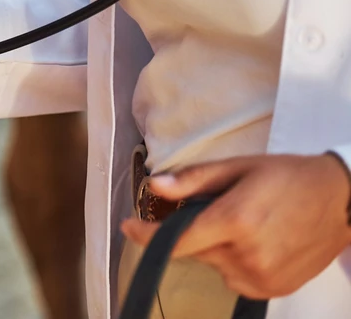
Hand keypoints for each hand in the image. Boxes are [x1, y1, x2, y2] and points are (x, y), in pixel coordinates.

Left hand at [121, 154, 350, 298]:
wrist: (341, 201)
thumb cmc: (287, 177)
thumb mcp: (238, 168)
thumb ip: (194, 180)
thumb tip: (155, 186)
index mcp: (235, 221)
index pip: (177, 239)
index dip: (146, 236)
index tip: (127, 227)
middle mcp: (246, 255)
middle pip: (194, 251)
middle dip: (194, 231)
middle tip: (219, 209)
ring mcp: (261, 277)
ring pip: (213, 265)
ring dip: (215, 247)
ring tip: (245, 224)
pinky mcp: (272, 290)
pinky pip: (234, 278)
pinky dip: (234, 261)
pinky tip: (255, 242)